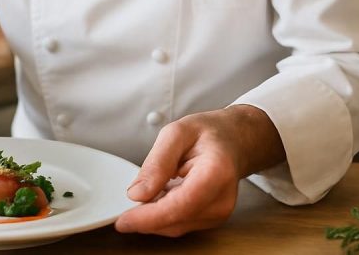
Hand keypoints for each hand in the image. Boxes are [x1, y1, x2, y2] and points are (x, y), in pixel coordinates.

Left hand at [115, 106, 283, 236]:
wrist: (236, 140)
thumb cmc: (209, 133)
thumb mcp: (177, 133)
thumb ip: (157, 162)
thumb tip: (137, 194)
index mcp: (215, 173)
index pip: (179, 206)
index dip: (148, 218)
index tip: (123, 221)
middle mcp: (222, 199)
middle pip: (175, 220)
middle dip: (146, 216)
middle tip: (127, 199)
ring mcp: (219, 213)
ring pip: (175, 226)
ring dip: (154, 214)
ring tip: (153, 186)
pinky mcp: (213, 219)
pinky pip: (180, 223)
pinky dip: (164, 213)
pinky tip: (163, 193)